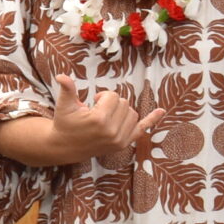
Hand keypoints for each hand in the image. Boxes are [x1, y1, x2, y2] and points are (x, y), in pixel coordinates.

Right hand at [48, 74, 164, 165]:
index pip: (114, 97)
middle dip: (112, 103)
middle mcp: (112, 131)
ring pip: (133, 113)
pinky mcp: (123, 144)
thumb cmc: (65, 123)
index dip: (103, 96)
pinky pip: (142, 129)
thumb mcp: (64, 106)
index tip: (93, 102)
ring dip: (122, 111)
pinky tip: (161, 111)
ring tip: (107, 116)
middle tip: (97, 110)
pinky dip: (152, 120)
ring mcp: (120, 139)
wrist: (65, 147)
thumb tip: (61, 76)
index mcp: (99, 120)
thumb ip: (66, 90)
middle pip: (125, 104)